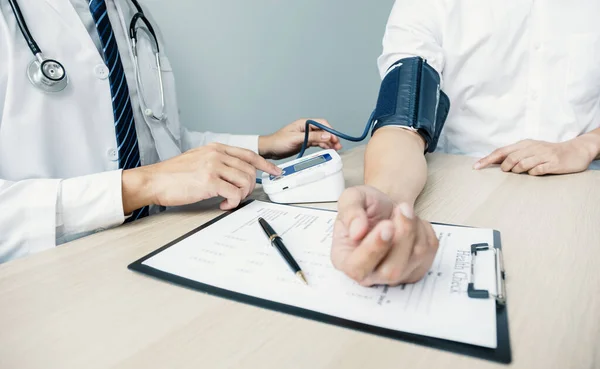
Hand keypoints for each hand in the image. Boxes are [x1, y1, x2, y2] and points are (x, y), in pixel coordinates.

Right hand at [122, 143, 280, 212]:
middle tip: (240, 196)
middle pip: (250, 170)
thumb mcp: (198, 159)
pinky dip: (232, 203)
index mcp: (216, 148)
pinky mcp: (209, 181)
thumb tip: (235, 173)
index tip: (275, 172)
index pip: (249, 154)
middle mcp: (217, 154)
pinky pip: (234, 194)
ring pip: (245, 182)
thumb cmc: (173, 175)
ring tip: (228, 201)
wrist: (154, 180)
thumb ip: (217, 161)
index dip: (266, 164)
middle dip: (250, 187)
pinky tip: (222, 205)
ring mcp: (213, 167)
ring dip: (241, 196)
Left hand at [258, 119, 342, 159]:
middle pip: (323, 131)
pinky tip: (328, 149)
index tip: (334, 139)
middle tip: (337, 146)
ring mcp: (306, 135)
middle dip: (331, 137)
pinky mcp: (305, 142)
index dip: (330, 131)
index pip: (321, 123)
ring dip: (328, 142)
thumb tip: (327, 136)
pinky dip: (323, 146)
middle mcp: (306, 128)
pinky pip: (317, 143)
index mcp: (304, 123)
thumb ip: (312, 137)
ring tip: (335, 149)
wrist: (269, 149)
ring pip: (321, 137)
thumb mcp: (296, 139)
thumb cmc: (278, 142)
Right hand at [331, 186, 438, 285]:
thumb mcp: (350, 198)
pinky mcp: (417, 270)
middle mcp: (370, 274)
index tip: (387, 225)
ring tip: (402, 210)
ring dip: (414, 226)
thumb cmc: (365, 208)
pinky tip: (412, 223)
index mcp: (346, 260)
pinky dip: (425, 229)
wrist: (384, 210)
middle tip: (402, 208)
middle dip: (403, 235)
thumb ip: (349, 212)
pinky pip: (430, 251)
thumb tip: (356, 232)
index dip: (374, 248)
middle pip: (392, 271)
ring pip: (415, 258)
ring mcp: (396, 276)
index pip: (358, 267)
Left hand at [474, 137, 597, 175]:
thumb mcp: (531, 150)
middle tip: (506, 172)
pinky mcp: (554, 163)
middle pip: (511, 158)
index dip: (487, 159)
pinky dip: (533, 173)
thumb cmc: (548, 152)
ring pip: (523, 164)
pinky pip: (538, 170)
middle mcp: (533, 147)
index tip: (476, 167)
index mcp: (525, 144)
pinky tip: (536, 173)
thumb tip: (494, 163)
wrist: (576, 150)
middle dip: (505, 167)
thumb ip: (514, 155)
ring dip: (518, 171)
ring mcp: (544, 155)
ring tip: (521, 172)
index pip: (502, 151)